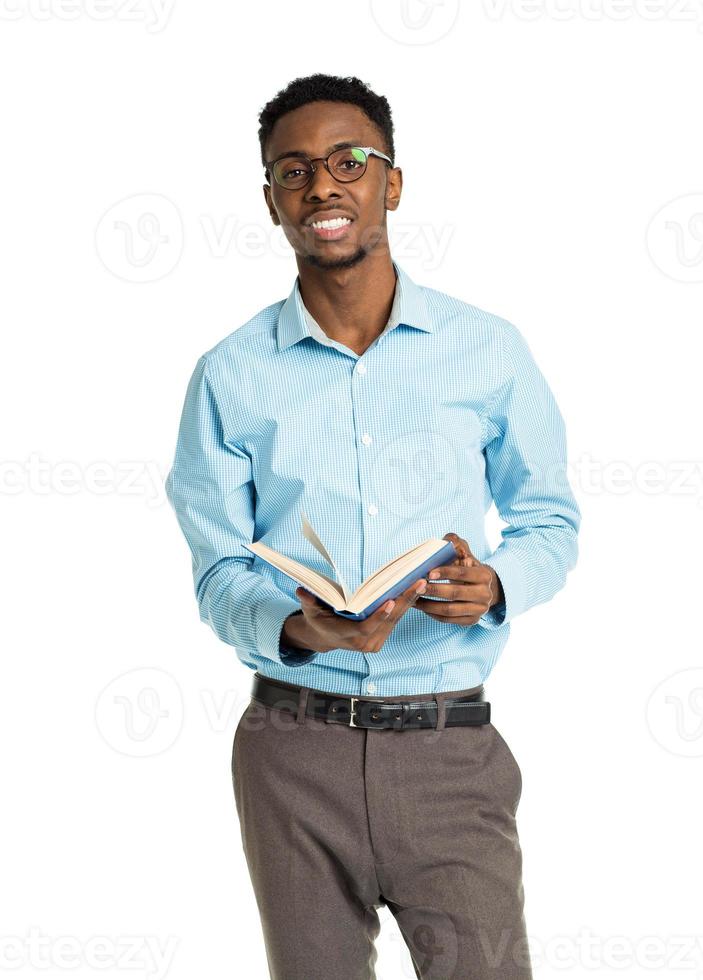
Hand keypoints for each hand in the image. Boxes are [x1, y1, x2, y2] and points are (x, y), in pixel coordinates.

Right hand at [289, 576, 428, 653]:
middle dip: (405, 601)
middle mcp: (365, 642)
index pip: (367, 628)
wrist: (324, 637)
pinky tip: (417, 589)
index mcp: (348, 636)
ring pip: (397, 619)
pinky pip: (397, 620)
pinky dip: (407, 605)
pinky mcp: (382, 638)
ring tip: (422, 582)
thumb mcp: (311, 611)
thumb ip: (309, 602)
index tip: (391, 602)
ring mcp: (375, 642)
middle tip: (419, 583)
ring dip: (411, 600)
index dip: (380, 616)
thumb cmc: (319, 620)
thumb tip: (301, 590)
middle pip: (389, 621)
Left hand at [414, 532, 503, 626]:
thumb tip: (446, 540)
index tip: (428, 572)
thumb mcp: (464, 552)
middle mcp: (485, 594)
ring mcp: (479, 610)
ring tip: (413, 598)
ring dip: (428, 605)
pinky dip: (432, 614)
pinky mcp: (471, 621)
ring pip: (450, 610)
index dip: (445, 572)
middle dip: (433, 590)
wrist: (481, 588)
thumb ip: (455, 543)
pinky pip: (448, 620)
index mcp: (484, 575)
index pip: (462, 574)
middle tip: (416, 586)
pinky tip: (421, 607)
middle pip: (455, 593)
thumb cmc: (467, 567)